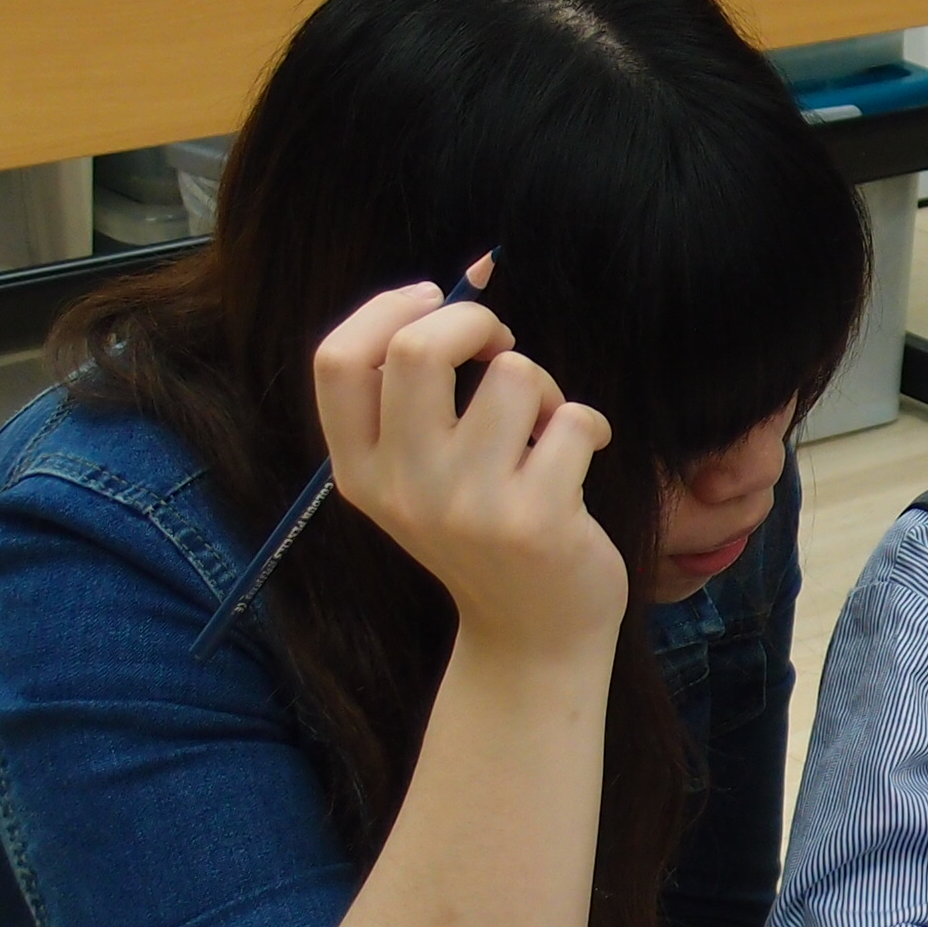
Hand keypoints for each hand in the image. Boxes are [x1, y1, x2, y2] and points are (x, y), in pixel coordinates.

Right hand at [311, 274, 623, 657]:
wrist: (532, 638)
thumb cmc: (485, 535)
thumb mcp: (421, 478)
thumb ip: (415, 402)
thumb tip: (459, 287)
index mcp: (360, 471)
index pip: (336, 360)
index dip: (387, 309)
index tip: (432, 300)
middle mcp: (403, 487)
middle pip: (418, 349)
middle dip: (473, 321)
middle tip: (501, 345)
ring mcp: (468, 506)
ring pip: (514, 375)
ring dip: (545, 387)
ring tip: (546, 429)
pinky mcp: (535, 520)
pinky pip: (575, 420)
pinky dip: (590, 426)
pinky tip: (582, 463)